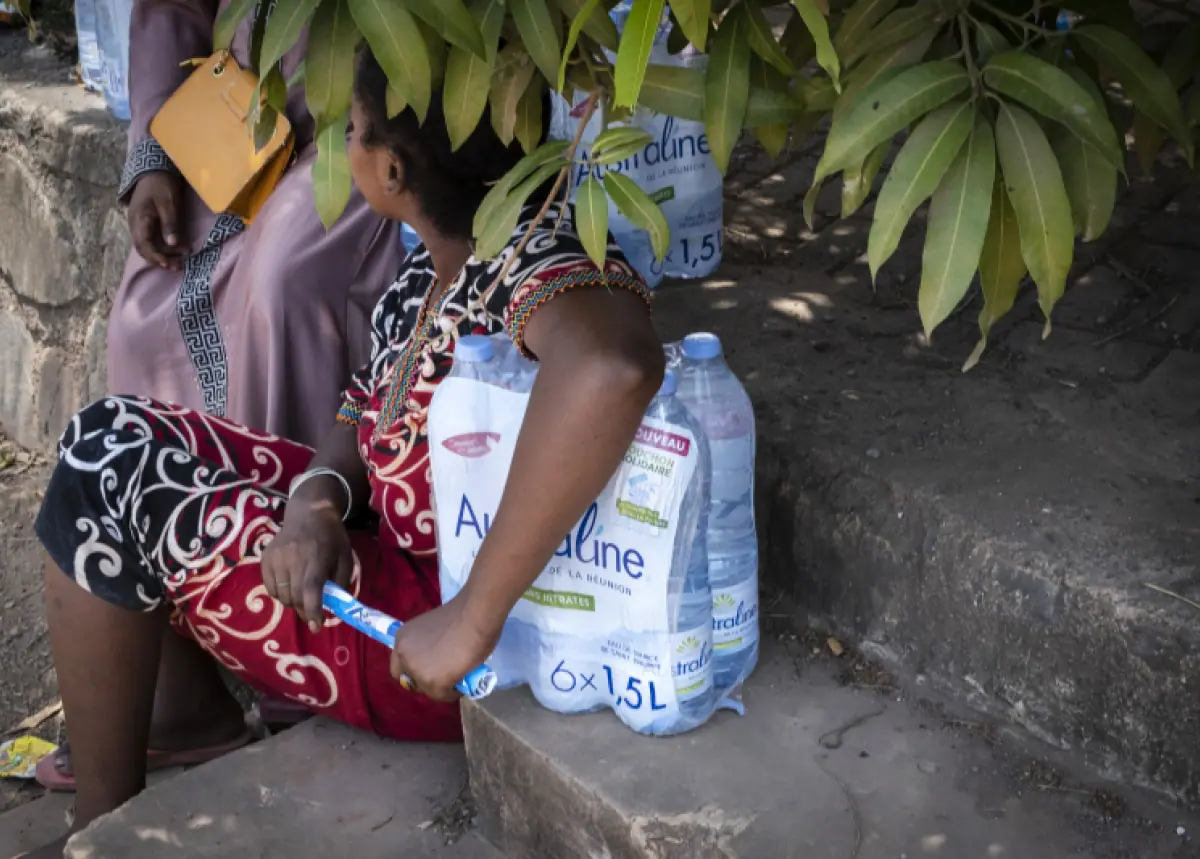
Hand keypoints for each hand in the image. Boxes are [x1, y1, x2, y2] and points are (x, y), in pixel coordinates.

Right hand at [127, 172, 187, 268]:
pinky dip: (161, 247)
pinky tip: (174, 250)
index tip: (169, 263)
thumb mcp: (168, 204)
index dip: (155, 256)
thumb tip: (172, 244)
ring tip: (179, 260)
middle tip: (178, 266)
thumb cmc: (162, 185)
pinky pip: (150, 239)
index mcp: (139, 218)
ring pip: (146, 245)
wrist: (154, 171)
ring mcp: (138, 223)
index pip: (143, 244)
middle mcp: (135, 223)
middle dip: (159, 259)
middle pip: (143, 248)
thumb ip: (170, 224)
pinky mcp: (144, 223)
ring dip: (161, 255)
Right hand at [261, 497, 353, 632]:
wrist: (309, 513)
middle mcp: (293, 558)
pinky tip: (290, 586)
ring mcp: (276, 557)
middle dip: (304, 611)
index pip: (310, 590)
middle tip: (312, 615)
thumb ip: (341, 583)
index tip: (316, 627)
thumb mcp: (346, 558)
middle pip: (294, 596)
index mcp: (316, 557)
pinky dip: (280, 594)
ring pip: (281, 595)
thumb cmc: (331, 538)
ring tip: (302, 596)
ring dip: (292, 603)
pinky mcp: (265, 558)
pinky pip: (270, 587)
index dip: (312, 611)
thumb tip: (333, 609)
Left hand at [390, 597, 499, 701]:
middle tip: (443, 674)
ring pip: (427, 690)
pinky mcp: (433, 683)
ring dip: (441, 686)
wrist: (474, 616)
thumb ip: (427, 644)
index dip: (414, 669)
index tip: (429, 668)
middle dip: (425, 679)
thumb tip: (437, 657)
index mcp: (401, 638)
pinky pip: (443, 696)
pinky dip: (454, 692)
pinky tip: (465, 682)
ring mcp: (417, 671)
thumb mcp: (432, 628)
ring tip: (458, 678)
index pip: (399, 664)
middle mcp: (404, 655)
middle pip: (410, 680)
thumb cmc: (461, 614)